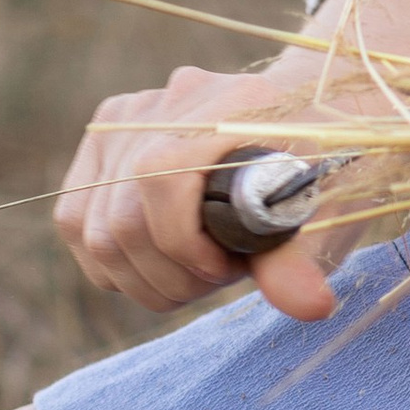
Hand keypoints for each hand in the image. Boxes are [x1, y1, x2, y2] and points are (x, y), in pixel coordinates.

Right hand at [54, 0, 409, 321]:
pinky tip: (165, 261)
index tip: (231, 270)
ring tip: (201, 267)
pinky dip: (114, 262)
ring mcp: (124, 119)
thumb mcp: (333, 210)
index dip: (186, 247)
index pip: (160, 179)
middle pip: (119, 220)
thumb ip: (306, 258)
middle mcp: (163, 103)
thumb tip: (306, 306)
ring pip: (91, 229)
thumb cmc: (329, 163)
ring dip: (143, 275)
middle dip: (171, 275)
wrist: (317, 110)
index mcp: (225, 104)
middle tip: (224, 275)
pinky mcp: (103, 140)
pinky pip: (76, 221)